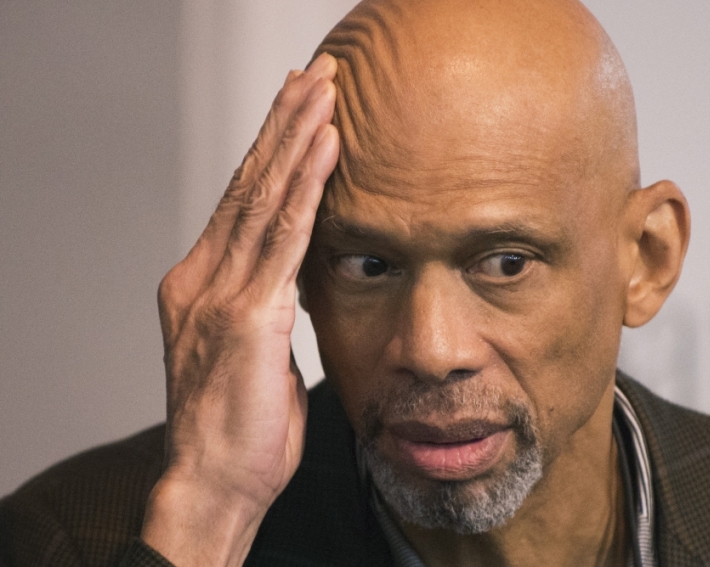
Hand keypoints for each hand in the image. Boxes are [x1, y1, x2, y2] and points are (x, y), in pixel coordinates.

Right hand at [140, 53, 338, 565]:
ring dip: (297, 136)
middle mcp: (201, 277)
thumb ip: (269, 305)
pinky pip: (283, 236)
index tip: (296, 110)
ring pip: (263, 196)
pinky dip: (306, 185)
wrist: (213, 482)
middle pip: (248, 183)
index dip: (269, 151)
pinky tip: (326, 145)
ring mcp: (220, 293)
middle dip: (283, 123)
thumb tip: (296, 278)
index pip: (239, 201)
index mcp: (200, 284)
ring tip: (324, 89)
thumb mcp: (255, 352)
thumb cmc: (238, 428)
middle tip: (312, 74)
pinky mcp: (247, 315)